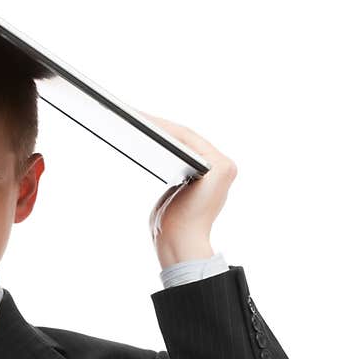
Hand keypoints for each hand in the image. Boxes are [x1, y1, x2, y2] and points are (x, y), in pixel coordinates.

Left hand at [140, 112, 237, 267]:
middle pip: (188, 139)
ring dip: (161, 125)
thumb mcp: (175, 196)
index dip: (165, 131)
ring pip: (188, 137)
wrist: (178, 244)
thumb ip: (179, 179)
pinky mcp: (220, 167)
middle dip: (161, 126)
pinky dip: (168, 132)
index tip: (142, 121)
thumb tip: (165, 159)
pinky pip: (188, 141)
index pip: (189, 146)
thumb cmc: (170, 226)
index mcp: (216, 175)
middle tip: (134, 114)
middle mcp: (225, 168)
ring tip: (136, 116)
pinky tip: (147, 125)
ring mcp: (225, 167)